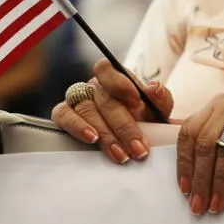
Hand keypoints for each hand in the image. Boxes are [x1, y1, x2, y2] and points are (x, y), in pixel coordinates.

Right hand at [51, 58, 173, 163]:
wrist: (126, 148)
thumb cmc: (142, 126)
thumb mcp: (157, 114)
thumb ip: (160, 100)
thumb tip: (154, 87)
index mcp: (114, 79)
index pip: (108, 69)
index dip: (120, 82)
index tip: (136, 101)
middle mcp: (94, 87)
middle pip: (105, 100)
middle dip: (125, 127)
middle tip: (139, 149)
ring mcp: (76, 99)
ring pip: (87, 110)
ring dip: (106, 134)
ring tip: (120, 154)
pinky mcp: (63, 114)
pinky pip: (64, 116)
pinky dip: (78, 127)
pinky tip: (92, 140)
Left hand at [177, 92, 223, 215]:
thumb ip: (216, 145)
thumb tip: (189, 179)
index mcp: (220, 104)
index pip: (190, 131)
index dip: (184, 162)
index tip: (184, 190)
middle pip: (206, 142)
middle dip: (200, 178)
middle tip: (198, 205)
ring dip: (217, 181)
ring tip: (215, 204)